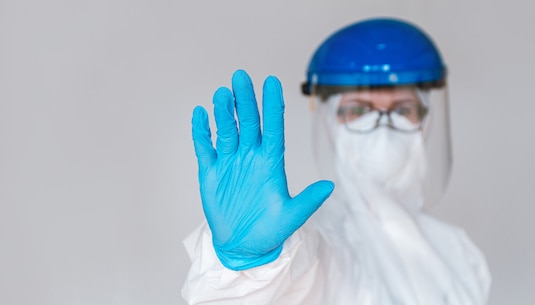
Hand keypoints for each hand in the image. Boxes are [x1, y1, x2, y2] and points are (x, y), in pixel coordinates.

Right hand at [192, 70, 333, 270]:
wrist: (242, 246)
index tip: (271, 82)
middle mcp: (251, 157)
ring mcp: (230, 163)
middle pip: (248, 123)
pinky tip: (200, 114)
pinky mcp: (211, 172)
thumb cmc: (270, 231)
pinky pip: (205, 147)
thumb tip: (329, 186)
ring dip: (223, 112)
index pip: (273, 128)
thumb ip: (308, 201)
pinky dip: (201, 132)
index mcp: (271, 163)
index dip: (272, 106)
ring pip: (227, 130)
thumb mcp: (292, 217)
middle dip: (245, 100)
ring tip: (222, 94)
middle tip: (240, 76)